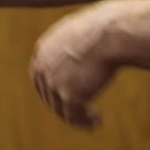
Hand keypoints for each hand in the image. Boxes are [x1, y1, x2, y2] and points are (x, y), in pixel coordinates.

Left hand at [29, 0, 129, 128]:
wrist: (111, 33)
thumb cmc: (103, 28)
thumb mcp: (79, 31)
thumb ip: (71, 45)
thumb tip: (78, 54)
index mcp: (43, 49)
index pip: (39, 76)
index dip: (50, 88)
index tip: (63, 96)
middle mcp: (43, 67)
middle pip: (48, 95)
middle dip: (63, 105)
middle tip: (80, 110)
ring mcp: (54, 82)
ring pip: (60, 109)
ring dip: (77, 115)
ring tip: (94, 118)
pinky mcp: (69, 95)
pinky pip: (73, 117)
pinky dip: (85, 122)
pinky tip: (97, 120)